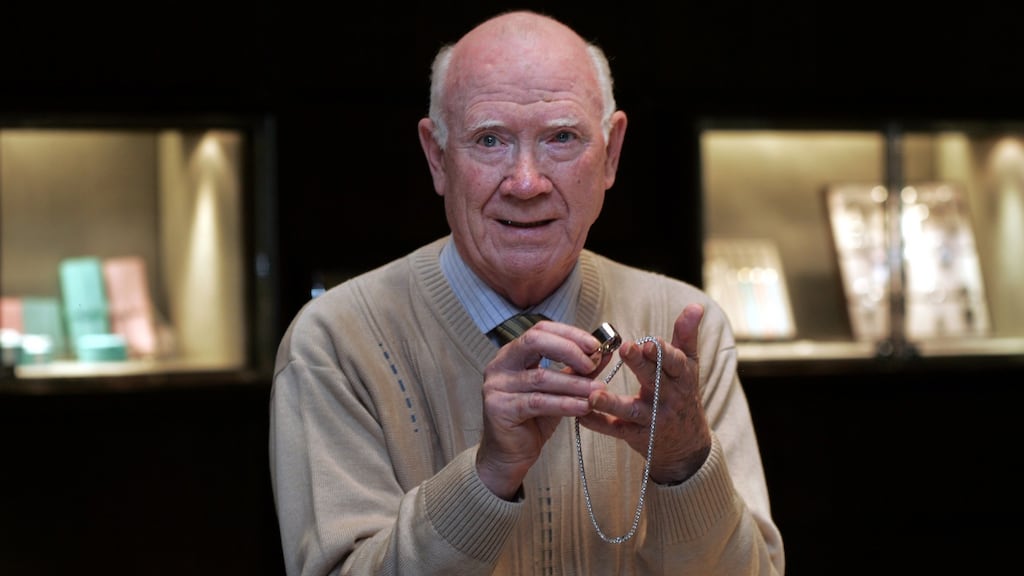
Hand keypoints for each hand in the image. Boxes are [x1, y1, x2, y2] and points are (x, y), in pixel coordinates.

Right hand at [476, 320, 613, 498]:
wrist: (509, 456)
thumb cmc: (532, 421)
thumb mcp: (558, 391)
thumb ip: (577, 371)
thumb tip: (604, 353)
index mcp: (512, 354)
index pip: (541, 330)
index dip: (569, 334)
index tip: (595, 345)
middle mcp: (500, 365)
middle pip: (535, 342)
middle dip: (569, 350)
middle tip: (594, 362)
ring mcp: (496, 386)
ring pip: (541, 377)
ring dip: (575, 383)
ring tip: (598, 391)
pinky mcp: (499, 408)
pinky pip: (538, 402)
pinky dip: (565, 403)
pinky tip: (584, 407)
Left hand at [578, 304, 711, 484]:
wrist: (687, 445)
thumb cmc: (684, 394)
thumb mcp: (689, 366)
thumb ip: (687, 336)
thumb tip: (696, 305)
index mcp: (681, 377)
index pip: (675, 363)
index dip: (662, 352)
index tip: (649, 341)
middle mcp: (668, 398)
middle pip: (654, 381)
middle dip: (640, 365)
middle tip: (625, 349)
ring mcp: (652, 419)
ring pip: (631, 410)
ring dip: (612, 403)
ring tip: (594, 394)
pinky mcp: (636, 436)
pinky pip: (615, 430)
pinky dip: (598, 423)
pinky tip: (580, 414)